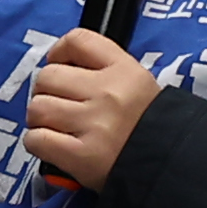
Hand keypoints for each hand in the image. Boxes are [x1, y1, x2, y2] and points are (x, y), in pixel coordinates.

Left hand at [25, 29, 160, 192]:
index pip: (78, 40)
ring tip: (54, 127)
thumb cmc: (148, 126)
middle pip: (48, 76)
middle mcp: (107, 93)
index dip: (58, 52)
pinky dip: (37, 142)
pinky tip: (51, 145)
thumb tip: (59, 65)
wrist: (169, 167)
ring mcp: (94, 125)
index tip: (59, 65)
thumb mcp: (137, 84)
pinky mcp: (82, 156)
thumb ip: (102, 69)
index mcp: (123, 70)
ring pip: (38, 107)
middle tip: (56, 105)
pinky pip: (37, 139)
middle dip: (45, 91)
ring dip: (39, 119)